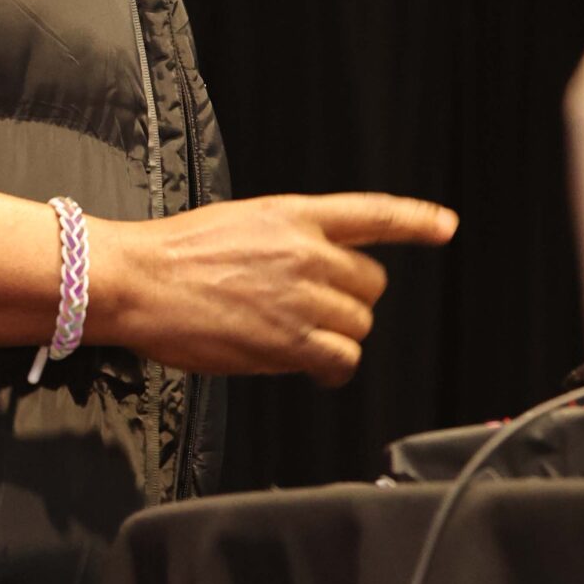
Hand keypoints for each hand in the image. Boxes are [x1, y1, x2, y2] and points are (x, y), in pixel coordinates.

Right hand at [87, 193, 458, 385]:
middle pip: (370, 284)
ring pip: (358, 324)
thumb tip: (316, 265)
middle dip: (347, 300)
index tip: (445, 226)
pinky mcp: (292, 341)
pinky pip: (342, 360)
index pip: (373, 214)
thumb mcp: (241, 222)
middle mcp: (309, 251)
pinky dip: (331, 368)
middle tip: (309, 310)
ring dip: (334, 335)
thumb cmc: (174, 255)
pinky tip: (313, 369)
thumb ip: (287, 237)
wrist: (138, 281)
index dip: (416, 221)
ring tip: (295, 337)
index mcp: (295, 214)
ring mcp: (304, 297)